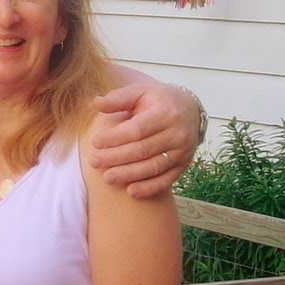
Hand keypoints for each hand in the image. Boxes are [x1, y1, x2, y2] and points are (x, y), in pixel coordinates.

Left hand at [89, 83, 199, 197]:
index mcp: (165, 112)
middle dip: (116, 158)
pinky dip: (149, 188)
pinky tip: (131, 192)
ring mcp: (182, 151)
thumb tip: (95, 103)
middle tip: (94, 162)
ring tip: (107, 178)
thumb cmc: (156, 100)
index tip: (95, 143)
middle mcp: (177, 133)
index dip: (115, 138)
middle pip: (143, 150)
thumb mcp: (139, 92)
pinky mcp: (184, 165)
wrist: (189, 110)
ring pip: (153, 167)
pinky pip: (166, 180)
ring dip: (129, 175)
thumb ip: (117, 98)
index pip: (137, 129)